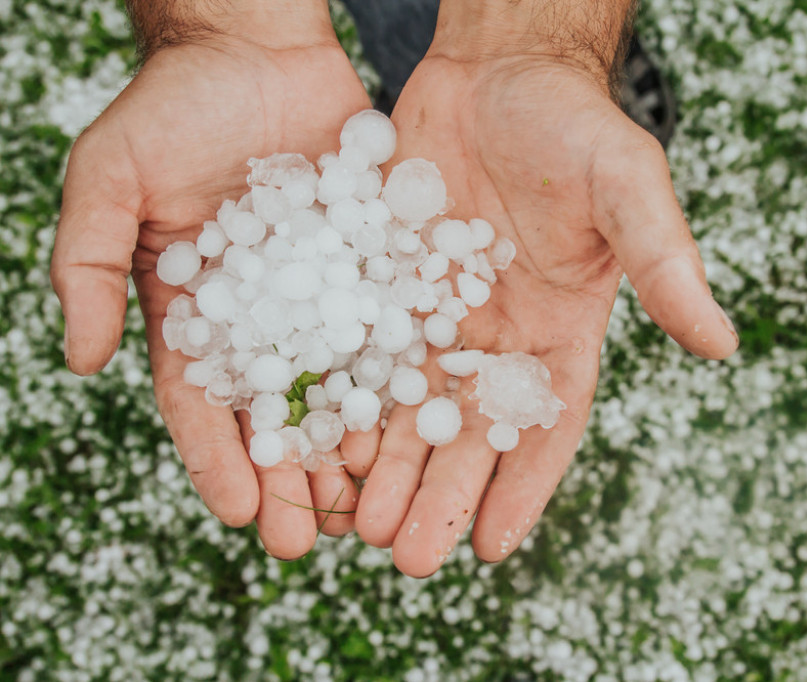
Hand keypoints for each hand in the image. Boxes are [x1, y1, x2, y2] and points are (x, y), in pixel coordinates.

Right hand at [51, 20, 370, 558]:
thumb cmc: (173, 109)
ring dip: (347, 451)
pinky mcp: (371, 269)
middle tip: (304, 542)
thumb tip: (82, 362)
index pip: (202, 402)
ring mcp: (320, 297)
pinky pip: (387, 332)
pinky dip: (397, 383)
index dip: (218, 458)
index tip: (238, 513)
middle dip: (287, 478)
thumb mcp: (110, 180)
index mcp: (195, 313)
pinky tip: (413, 428)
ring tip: (363, 508)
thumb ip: (87, 266)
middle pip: (274, 413)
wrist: (255, 52)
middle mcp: (262, 317)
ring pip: (336, 389)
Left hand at [341, 53, 737, 575]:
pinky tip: (319, 443)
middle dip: (438, 494)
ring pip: (407, 405)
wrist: (498, 72)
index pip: (546, 425)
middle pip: (467, 432)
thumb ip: (666, 263)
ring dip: (384, 466)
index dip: (522, 486)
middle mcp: (496, 337)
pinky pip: (362, 352)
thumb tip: (723, 343)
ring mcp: (437, 314)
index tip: (491, 547)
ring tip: (354, 523)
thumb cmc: (573, 126)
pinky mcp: (386, 285)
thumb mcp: (627, 188)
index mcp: (560, 331)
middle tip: (405, 557)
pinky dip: (344, 400)